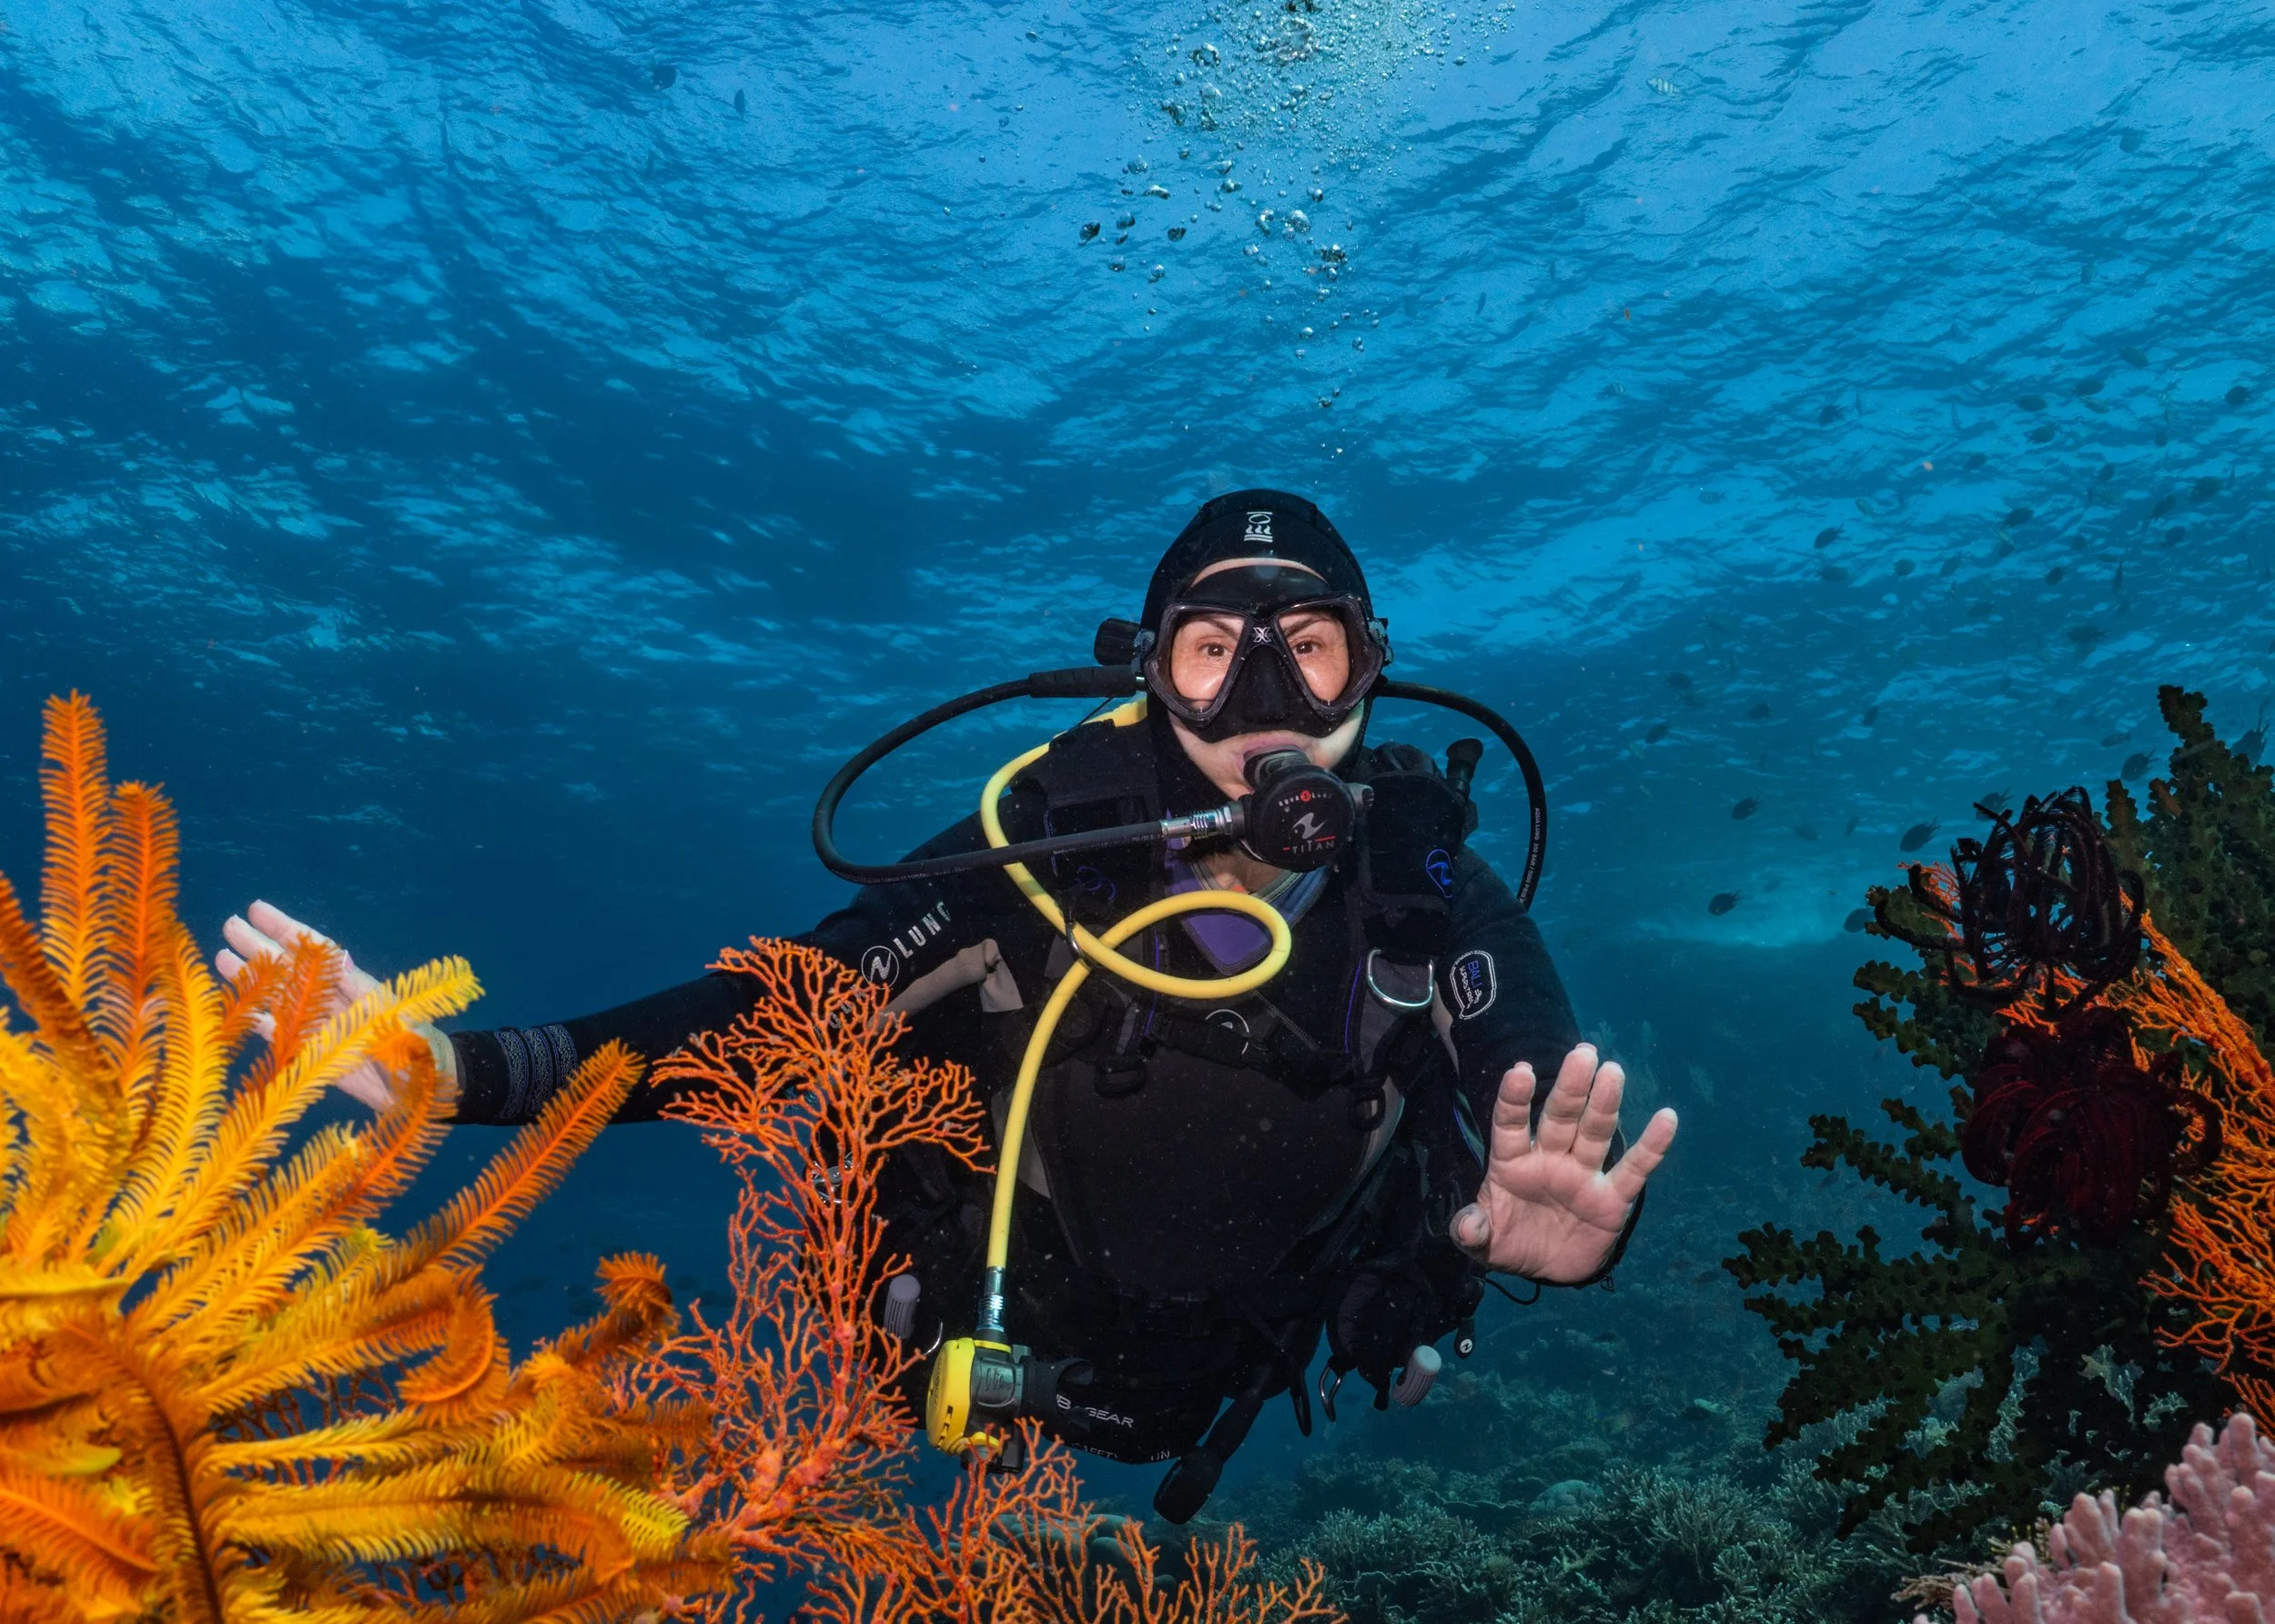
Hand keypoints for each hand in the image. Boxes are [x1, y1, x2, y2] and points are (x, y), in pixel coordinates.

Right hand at [217, 900, 400, 1110]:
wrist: (425, 1088)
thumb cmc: (421, 1048)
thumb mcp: (398, 1017)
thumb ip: (367, 995)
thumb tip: (342, 961)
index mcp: (356, 986)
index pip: (318, 951)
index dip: (288, 930)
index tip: (258, 909)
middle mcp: (335, 1001)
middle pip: (292, 968)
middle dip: (261, 947)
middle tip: (229, 924)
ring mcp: (322, 1026)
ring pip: (280, 997)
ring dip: (253, 978)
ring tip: (221, 957)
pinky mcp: (314, 1055)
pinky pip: (280, 1034)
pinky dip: (259, 1019)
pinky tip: (237, 1004)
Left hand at [1451, 1044, 1676, 1284]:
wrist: (1545, 1269)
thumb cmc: (1508, 1240)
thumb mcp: (1482, 1242)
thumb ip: (1472, 1231)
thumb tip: (1464, 1228)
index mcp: (1513, 1162)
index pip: (1511, 1124)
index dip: (1514, 1099)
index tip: (1519, 1070)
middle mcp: (1550, 1159)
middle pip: (1560, 1118)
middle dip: (1570, 1087)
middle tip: (1583, 1053)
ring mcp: (1583, 1175)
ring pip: (1595, 1133)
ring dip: (1604, 1104)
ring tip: (1612, 1071)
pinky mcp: (1612, 1198)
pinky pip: (1635, 1169)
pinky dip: (1652, 1146)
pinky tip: (1667, 1118)